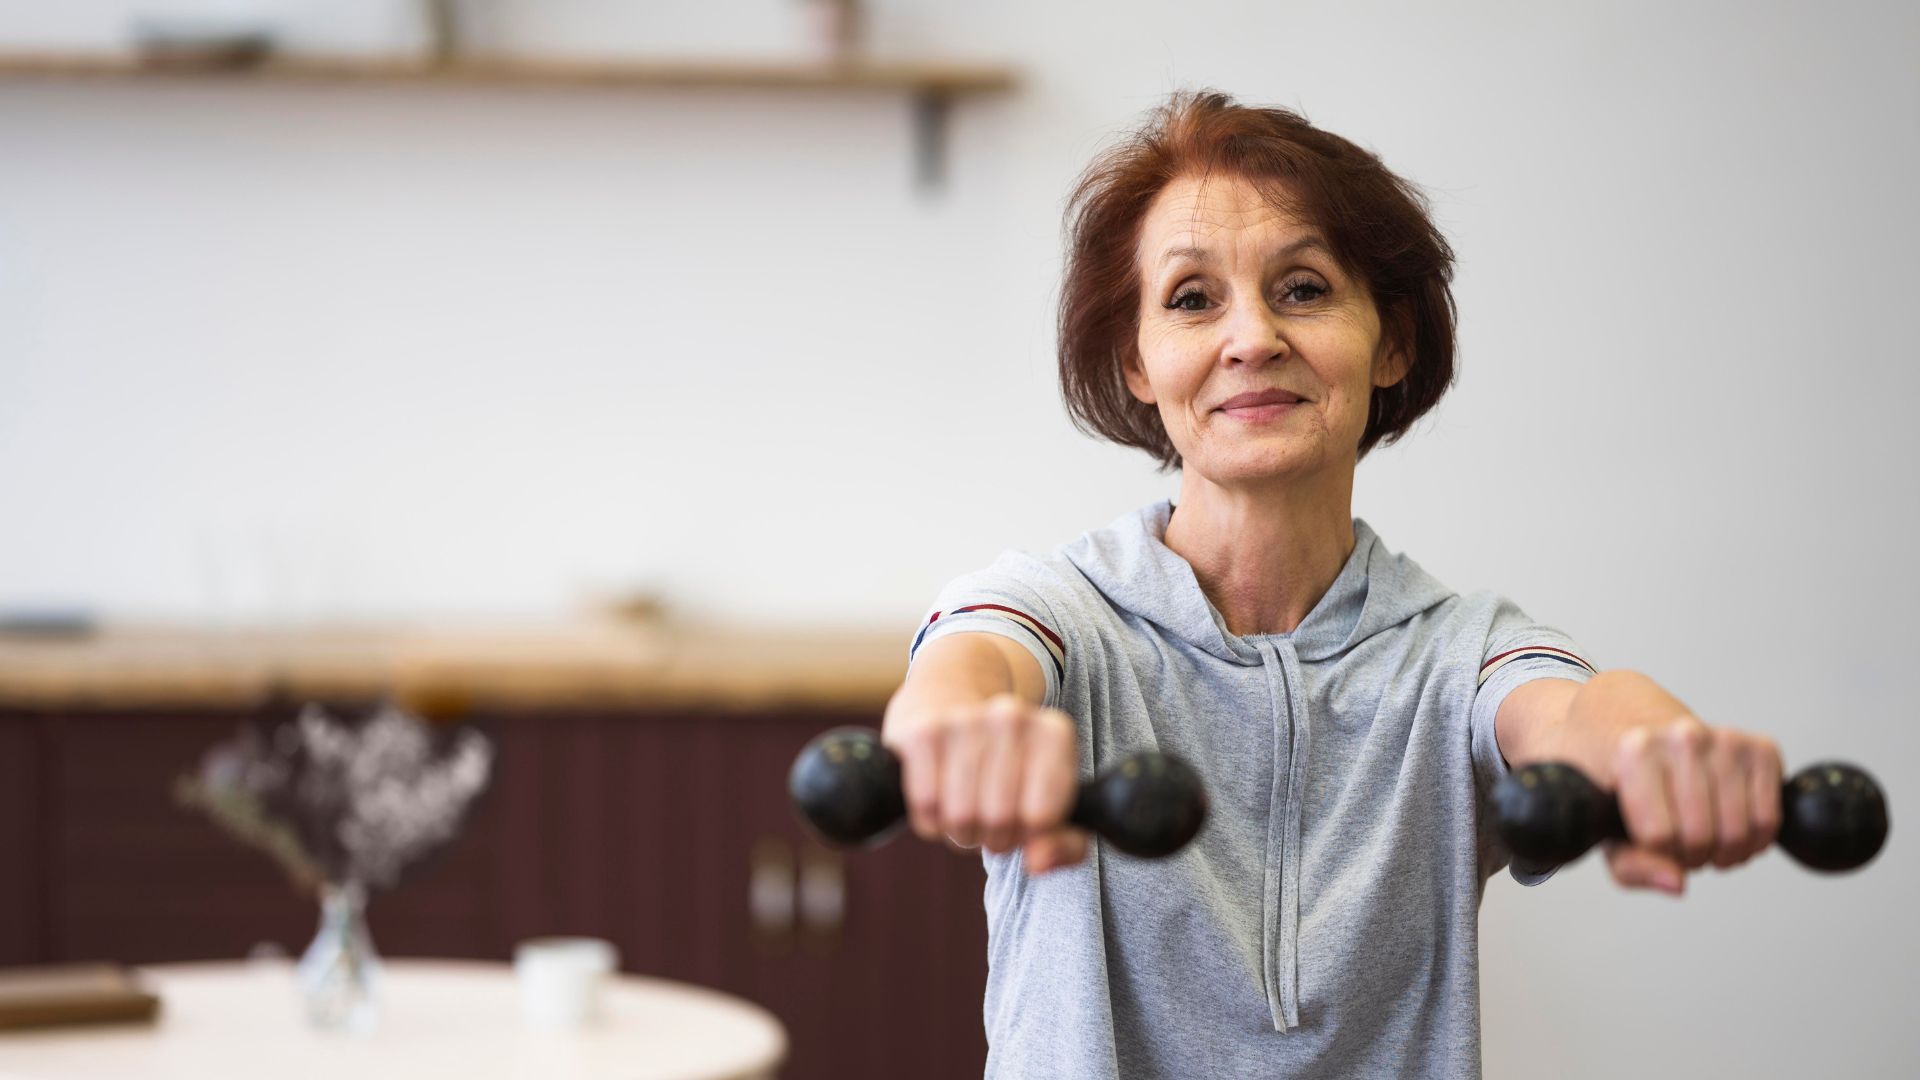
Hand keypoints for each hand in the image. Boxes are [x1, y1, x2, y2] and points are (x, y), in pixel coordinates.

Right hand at [882, 692, 1087, 873]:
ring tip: (965, 810)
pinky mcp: (923, 733)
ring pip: (961, 817)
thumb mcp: (1052, 802)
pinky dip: (931, 820)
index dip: (1029, 835)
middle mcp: (1012, 717)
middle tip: (990, 819)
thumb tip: (1037, 862)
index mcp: (1054, 733)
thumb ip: (1065, 844)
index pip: (1043, 818)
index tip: (1023, 820)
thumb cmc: (1006, 767)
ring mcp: (965, 721)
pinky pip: (927, 806)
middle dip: (992, 836)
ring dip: (960, 831)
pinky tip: (940, 800)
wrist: (948, 701)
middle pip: (1000, 820)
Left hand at [1603, 716, 1783, 894]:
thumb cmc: (1628, 790)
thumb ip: (1634, 866)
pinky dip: (1755, 840)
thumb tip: (1677, 884)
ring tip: (1707, 839)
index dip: (1660, 855)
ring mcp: (1726, 739)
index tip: (1654, 842)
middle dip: (1693, 857)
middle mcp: (1682, 737)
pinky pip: (1769, 820)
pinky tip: (1732, 828)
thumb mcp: (1611, 832)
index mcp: (1635, 752)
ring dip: (1726, 853)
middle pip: (1701, 836)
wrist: (1648, 739)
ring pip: (1739, 831)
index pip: (1659, 836)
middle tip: (1683, 844)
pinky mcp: (1761, 748)